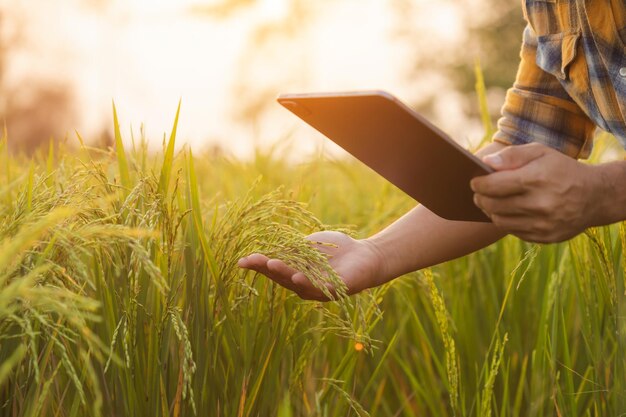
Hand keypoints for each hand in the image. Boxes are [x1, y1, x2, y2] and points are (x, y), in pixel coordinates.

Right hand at [237, 231, 384, 300]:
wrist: (365, 254)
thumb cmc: (336, 250)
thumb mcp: (310, 248)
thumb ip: (292, 250)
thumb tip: (266, 247)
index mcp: (296, 274)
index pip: (274, 270)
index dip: (259, 266)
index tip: (242, 261)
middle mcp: (305, 286)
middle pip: (282, 278)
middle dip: (266, 268)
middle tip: (252, 260)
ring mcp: (319, 290)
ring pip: (298, 284)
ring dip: (284, 274)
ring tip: (271, 263)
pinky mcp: (337, 289)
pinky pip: (320, 288)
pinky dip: (308, 283)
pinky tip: (297, 277)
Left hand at [470, 143, 600, 242]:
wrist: (595, 196)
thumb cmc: (561, 169)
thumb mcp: (541, 152)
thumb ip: (512, 155)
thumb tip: (485, 163)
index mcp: (537, 179)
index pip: (493, 185)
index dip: (478, 184)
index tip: (473, 181)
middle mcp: (540, 204)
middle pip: (493, 205)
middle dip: (480, 198)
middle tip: (477, 193)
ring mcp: (543, 224)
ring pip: (500, 221)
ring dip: (490, 211)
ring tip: (489, 202)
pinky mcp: (545, 237)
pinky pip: (513, 231)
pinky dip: (506, 221)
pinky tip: (507, 212)